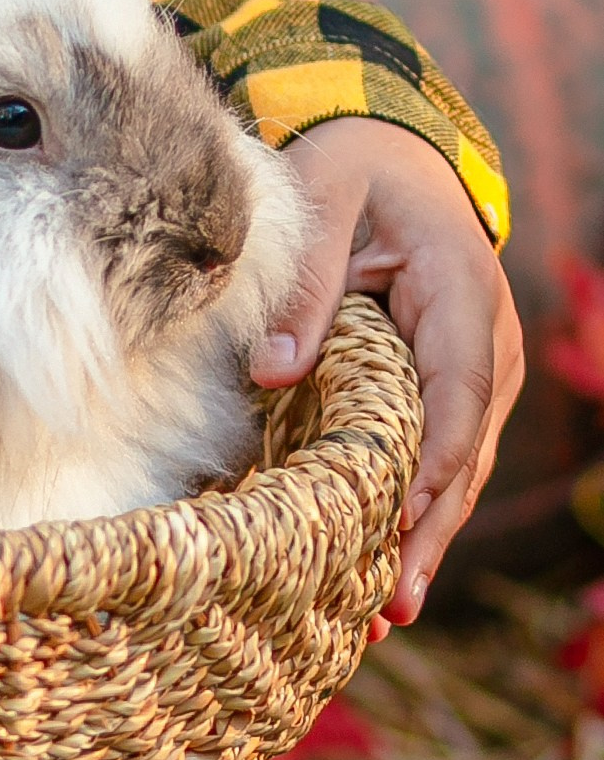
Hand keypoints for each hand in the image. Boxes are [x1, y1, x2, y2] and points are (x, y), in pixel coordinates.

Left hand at [253, 118, 523, 625]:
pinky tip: (386, 565)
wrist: (391, 146)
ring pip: (457, 463)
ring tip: (387, 613)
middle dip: (429, 529)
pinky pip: (439, 452)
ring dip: (425, 535)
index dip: (431, 463)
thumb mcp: (321, 196)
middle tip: (391, 606)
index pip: (457, 391)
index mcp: (461, 290)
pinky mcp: (451, 384)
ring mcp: (477, 366)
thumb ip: (303, 283)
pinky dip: (416, 507)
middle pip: (463, 449)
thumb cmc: (352, 166)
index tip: (399, 522)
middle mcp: (486, 338)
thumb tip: (273, 376)